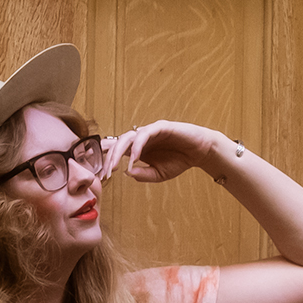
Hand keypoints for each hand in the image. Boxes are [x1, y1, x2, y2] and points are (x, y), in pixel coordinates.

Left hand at [102, 120, 226, 184]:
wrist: (200, 152)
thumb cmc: (179, 160)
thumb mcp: (159, 174)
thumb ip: (143, 175)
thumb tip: (128, 173)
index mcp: (137, 149)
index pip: (117, 152)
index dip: (108, 161)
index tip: (103, 176)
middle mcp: (140, 138)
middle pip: (118, 144)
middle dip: (109, 158)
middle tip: (106, 172)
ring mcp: (149, 131)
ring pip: (128, 137)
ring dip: (119, 151)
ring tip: (116, 166)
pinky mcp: (160, 126)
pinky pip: (145, 134)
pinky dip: (138, 145)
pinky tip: (135, 157)